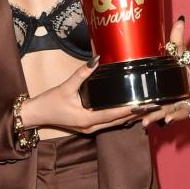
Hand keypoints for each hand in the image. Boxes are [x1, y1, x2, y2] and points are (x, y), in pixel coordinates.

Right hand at [18, 59, 146, 133]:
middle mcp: (91, 127)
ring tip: (146, 107)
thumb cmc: (49, 102)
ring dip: (129, 116)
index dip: (131, 110)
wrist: (36, 114)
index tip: (145, 105)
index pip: (114, 114)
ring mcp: (90, 129)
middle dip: (136, 113)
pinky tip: (129, 110)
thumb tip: (96, 59)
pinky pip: (108, 122)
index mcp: (87, 119)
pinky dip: (120, 116)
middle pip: (119, 121)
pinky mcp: (88, 126)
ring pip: (115, 123)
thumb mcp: (65, 86)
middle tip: (153, 105)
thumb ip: (81, 73)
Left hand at [138, 16, 189, 129]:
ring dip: (160, 118)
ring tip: (148, 121)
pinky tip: (144, 122)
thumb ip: (176, 39)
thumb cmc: (172, 63)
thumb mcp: (174, 51)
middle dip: (176, 113)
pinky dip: (154, 119)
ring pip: (171, 113)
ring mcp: (175, 104)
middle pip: (183, 106)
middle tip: (168, 117)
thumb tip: (180, 20)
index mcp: (189, 82)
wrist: (163, 73)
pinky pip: (161, 116)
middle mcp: (184, 96)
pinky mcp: (165, 109)